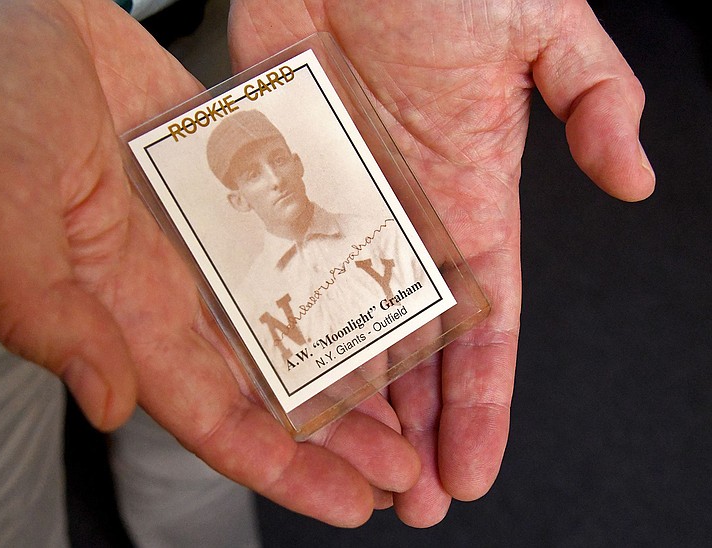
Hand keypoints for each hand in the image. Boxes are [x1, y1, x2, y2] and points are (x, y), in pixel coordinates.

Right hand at [0, 0, 419, 526]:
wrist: (5, 8)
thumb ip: (46, 310)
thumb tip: (109, 403)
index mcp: (117, 309)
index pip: (210, 415)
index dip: (281, 466)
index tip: (350, 501)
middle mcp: (168, 286)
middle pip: (267, 383)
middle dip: (335, 435)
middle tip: (404, 471)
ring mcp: (203, 235)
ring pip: (289, 320)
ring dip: (347, 364)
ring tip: (410, 403)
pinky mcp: (226, 181)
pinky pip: (290, 240)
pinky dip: (333, 270)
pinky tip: (380, 289)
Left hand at [229, 0, 654, 526]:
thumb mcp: (544, 31)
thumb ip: (596, 101)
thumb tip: (635, 181)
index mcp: (472, 201)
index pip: (485, 326)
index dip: (482, 402)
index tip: (471, 469)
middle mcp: (403, 221)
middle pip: (409, 349)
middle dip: (411, 428)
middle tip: (403, 501)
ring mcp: (337, 208)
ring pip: (339, 326)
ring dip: (343, 400)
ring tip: (340, 468)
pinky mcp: (277, 181)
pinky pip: (272, 269)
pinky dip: (270, 327)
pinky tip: (268, 384)